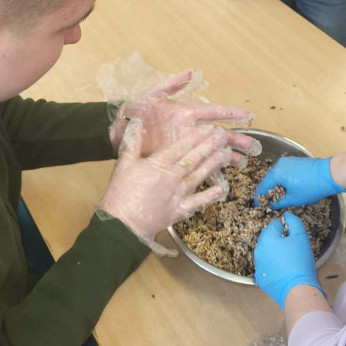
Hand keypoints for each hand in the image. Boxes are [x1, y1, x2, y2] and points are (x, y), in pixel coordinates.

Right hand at [99, 120, 230, 248]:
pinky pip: (196, 202)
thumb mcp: (123, 163)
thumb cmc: (120, 193)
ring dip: (212, 165)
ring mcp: (177, 194)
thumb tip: (136, 121)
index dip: (195, 136)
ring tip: (225, 155)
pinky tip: (221, 189)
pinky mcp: (178, 211)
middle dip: (208, 146)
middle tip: (222, 136)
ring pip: (198, 176)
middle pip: (193, 158)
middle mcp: (171, 177)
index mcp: (158, 164)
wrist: (122, 224)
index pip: (180, 146)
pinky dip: (209, 196)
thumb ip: (132, 141)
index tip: (208, 128)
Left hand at [109, 69, 257, 162]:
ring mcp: (183, 146)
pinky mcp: (175, 159)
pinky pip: (195, 165)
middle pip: (218, 135)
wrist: (117, 131)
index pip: (214, 112)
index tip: (248, 115)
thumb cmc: (134, 110)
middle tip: (252, 145)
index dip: (231, 113)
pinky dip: (208, 171)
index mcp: (186, 113)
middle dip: (236, 139)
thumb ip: (171, 85)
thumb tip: (189, 72)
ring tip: (242, 163)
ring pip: (210, 152)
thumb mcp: (152, 94)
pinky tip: (221, 176)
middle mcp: (189, 130)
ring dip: (227, 156)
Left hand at [254, 213, 322, 308]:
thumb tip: (286, 215)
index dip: (286, 229)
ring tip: (289, 261)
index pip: (275, 224)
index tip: (294, 238)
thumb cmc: (300, 262)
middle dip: (279, 239)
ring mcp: (258, 265)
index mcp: (266, 238)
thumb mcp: (301, 237)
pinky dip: (273, 266)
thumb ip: (294, 222)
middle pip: (268, 237)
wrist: (298, 290)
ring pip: (266, 252)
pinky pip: (266, 266)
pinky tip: (283, 271)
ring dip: (275, 252)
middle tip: (293, 248)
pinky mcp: (260, 279)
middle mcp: (258, 250)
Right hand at [255, 156, 345, 207]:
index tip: (258, 205)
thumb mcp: (293, 199)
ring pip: (276, 174)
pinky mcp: (294, 161)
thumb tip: (271, 205)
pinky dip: (282, 179)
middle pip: (268, 179)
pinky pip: (284, 171)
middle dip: (267, 190)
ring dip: (275, 184)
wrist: (327, 174)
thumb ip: (279, 203)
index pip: (263, 186)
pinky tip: (287, 187)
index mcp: (276, 173)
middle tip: (268, 201)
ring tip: (278, 196)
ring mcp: (287, 161)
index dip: (259, 197)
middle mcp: (279, 165)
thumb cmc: (310, 188)